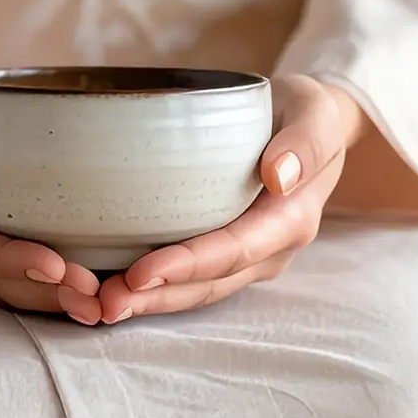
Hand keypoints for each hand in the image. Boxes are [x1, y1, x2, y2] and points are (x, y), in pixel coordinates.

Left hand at [97, 75, 366, 323]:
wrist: (307, 126)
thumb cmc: (305, 114)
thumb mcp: (315, 111)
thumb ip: (306, 141)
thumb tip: (279, 174)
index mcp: (290, 220)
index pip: (234, 251)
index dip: (187, 266)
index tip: (140, 273)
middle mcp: (269, 250)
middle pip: (208, 284)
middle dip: (157, 297)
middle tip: (105, 302)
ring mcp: (247, 259)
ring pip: (196, 291)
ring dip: (150, 302)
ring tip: (101, 305)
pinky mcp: (225, 255)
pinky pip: (190, 280)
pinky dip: (152, 289)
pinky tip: (111, 288)